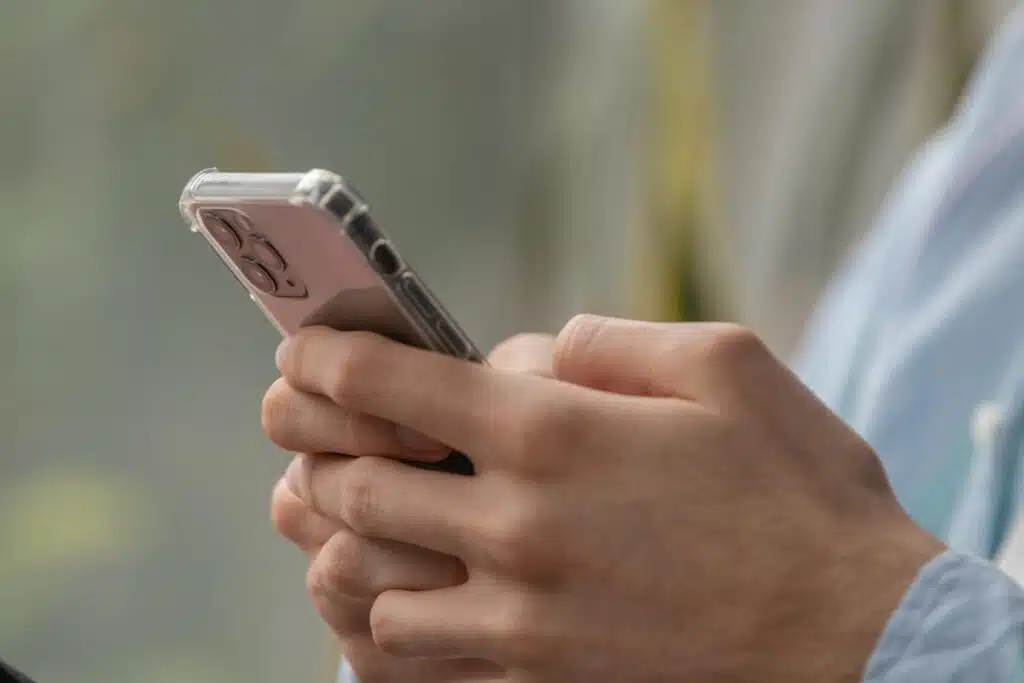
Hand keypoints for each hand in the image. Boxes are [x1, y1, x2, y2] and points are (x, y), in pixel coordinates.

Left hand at [275, 316, 944, 682]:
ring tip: (347, 506)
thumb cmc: (799, 494)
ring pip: (363, 575)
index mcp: (554, 431)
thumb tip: (532, 352)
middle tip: (303, 425)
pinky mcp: (533, 672)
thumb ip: (609, 342)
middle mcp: (515, 523)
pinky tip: (400, 584)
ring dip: (339, 532)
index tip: (300, 355)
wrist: (855, 642)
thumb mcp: (724, 367)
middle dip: (311, 443)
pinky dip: (384, 610)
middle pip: (354, 482)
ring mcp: (516, 611)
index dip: (325, 361)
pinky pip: (408, 648)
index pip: (390, 385)